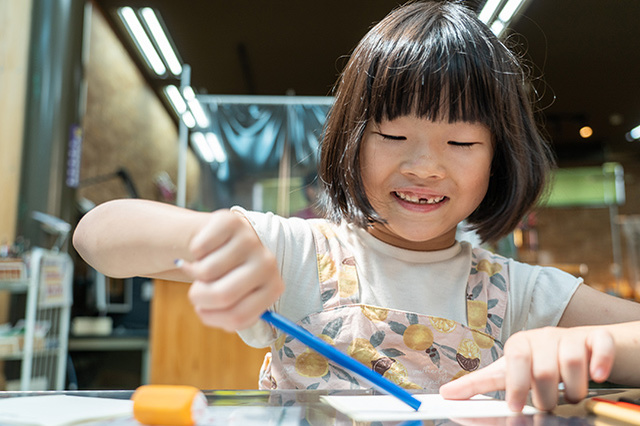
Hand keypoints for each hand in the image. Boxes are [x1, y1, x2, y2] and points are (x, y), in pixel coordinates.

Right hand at [177, 210, 284, 331]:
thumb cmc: (230, 279)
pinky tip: (206, 250)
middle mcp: (267, 263)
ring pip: (206, 271)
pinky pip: (198, 248)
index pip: (238, 316)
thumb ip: (233, 318)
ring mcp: (251, 240)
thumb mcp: (237, 303)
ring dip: (195, 274)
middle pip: (222, 295)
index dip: (212, 318)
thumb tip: (218, 316)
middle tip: (196, 291)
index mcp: (273, 288)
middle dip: (199, 298)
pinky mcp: (230, 221)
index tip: (204, 310)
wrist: (225, 242)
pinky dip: (194, 253)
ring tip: (205, 268)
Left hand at [439, 326, 615, 411]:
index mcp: (519, 344)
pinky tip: (597, 374)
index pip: (513, 362)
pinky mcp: (595, 338)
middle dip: (546, 396)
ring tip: (569, 396)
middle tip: (547, 404)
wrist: (577, 345)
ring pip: (572, 363)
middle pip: (544, 370)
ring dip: (573, 389)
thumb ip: (480, 383)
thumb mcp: (508, 371)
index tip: (515, 407)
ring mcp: (569, 336)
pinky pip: (599, 346)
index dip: (515, 386)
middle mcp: (542, 337)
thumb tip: (446, 393)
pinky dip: (599, 362)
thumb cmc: (536, 361)